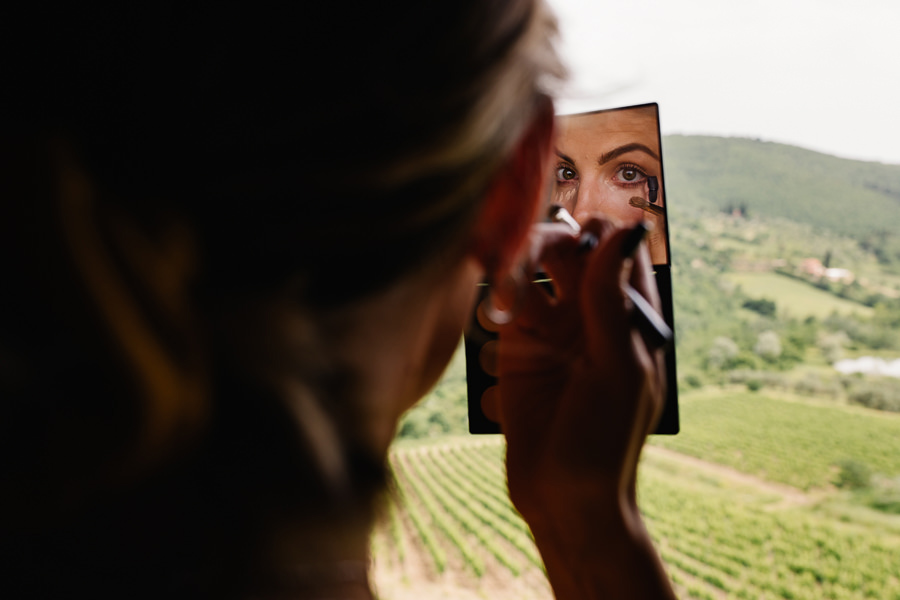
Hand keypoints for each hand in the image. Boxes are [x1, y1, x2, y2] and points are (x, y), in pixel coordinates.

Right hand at [490, 217, 674, 598]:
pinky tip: (496, 320)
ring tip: (504, 305)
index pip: (618, 249)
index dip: (596, 234)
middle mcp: (592, 314)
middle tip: (523, 265)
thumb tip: (625, 229)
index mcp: (631, 316)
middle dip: (545, 246)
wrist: (564, 498)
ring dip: (516, 273)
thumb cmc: (605, 439)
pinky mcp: (516, 346)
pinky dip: (497, 299)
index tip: (572, 242)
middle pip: (569, 250)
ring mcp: (552, 328)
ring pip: (532, 271)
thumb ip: (611, 298)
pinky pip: (505, 302)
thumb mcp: (617, 367)